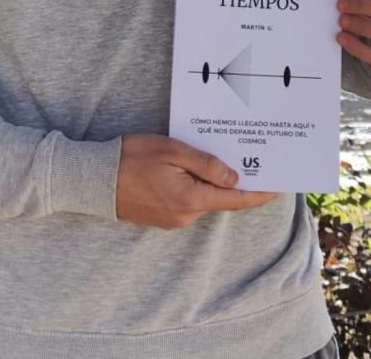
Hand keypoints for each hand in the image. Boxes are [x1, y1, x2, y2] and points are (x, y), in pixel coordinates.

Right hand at [114, 133, 278, 228]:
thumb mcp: (172, 151)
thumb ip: (206, 165)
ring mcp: (172, 220)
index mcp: (191, 199)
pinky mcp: (161, 218)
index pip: (236, 199)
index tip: (279, 186)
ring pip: (203, 199)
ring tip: (219, 159)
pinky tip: (192, 170)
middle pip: (220, 198)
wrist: (91, 179)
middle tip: (250, 158)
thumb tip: (234, 178)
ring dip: (212, 183)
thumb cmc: (130, 158)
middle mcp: (185, 216)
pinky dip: (195, 188)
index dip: (259, 193)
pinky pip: (187, 202)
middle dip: (235, 181)